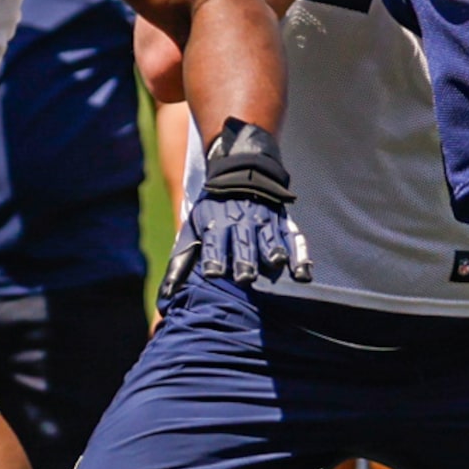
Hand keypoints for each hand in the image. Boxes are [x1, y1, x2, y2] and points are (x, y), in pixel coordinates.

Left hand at [160, 119, 310, 296]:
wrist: (239, 173)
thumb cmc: (212, 211)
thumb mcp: (193, 229)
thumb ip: (181, 262)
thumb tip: (166, 294)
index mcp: (217, 225)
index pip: (215, 243)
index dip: (214, 258)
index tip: (213, 274)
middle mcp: (241, 223)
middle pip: (243, 244)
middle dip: (244, 260)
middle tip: (245, 277)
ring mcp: (265, 221)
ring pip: (270, 238)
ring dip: (272, 250)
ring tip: (275, 263)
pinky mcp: (283, 223)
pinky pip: (294, 239)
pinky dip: (300, 255)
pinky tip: (303, 272)